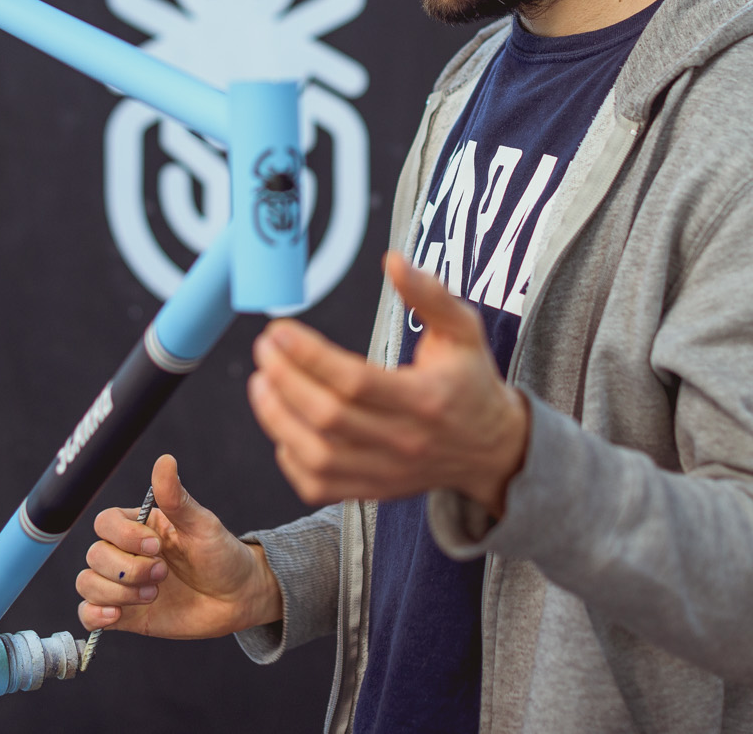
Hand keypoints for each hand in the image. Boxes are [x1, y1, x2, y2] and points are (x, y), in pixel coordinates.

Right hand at [75, 453, 282, 637]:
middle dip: (128, 569)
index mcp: (141, 528)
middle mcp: (127, 554)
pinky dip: (95, 615)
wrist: (238, 598)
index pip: (106, 523)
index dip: (124, 536)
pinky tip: (117, 614)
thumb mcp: (203, 525)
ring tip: (153, 595)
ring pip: (88, 583)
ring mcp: (124, 585)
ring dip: (118, 592)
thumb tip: (165, 460)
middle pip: (96, 555)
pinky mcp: (125, 615)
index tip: (156, 546)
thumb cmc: (222, 555)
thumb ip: (176, 498)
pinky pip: (89, 614)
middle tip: (163, 573)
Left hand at [247, 251, 530, 513]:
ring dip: (278, 419)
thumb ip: (429, 294)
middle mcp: (406, 441)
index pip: (355, 381)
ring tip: (260, 382)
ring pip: (318, 457)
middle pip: (329, 418)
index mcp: (427, 399)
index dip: (309, 355)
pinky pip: (319, 485)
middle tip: (264, 349)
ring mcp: (388, 472)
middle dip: (285, 381)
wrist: (492, 449)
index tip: (279, 330)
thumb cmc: (471, 380)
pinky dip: (290, 458)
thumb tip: (393, 259)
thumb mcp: (464, 330)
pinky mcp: (373, 491)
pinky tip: (282, 423)